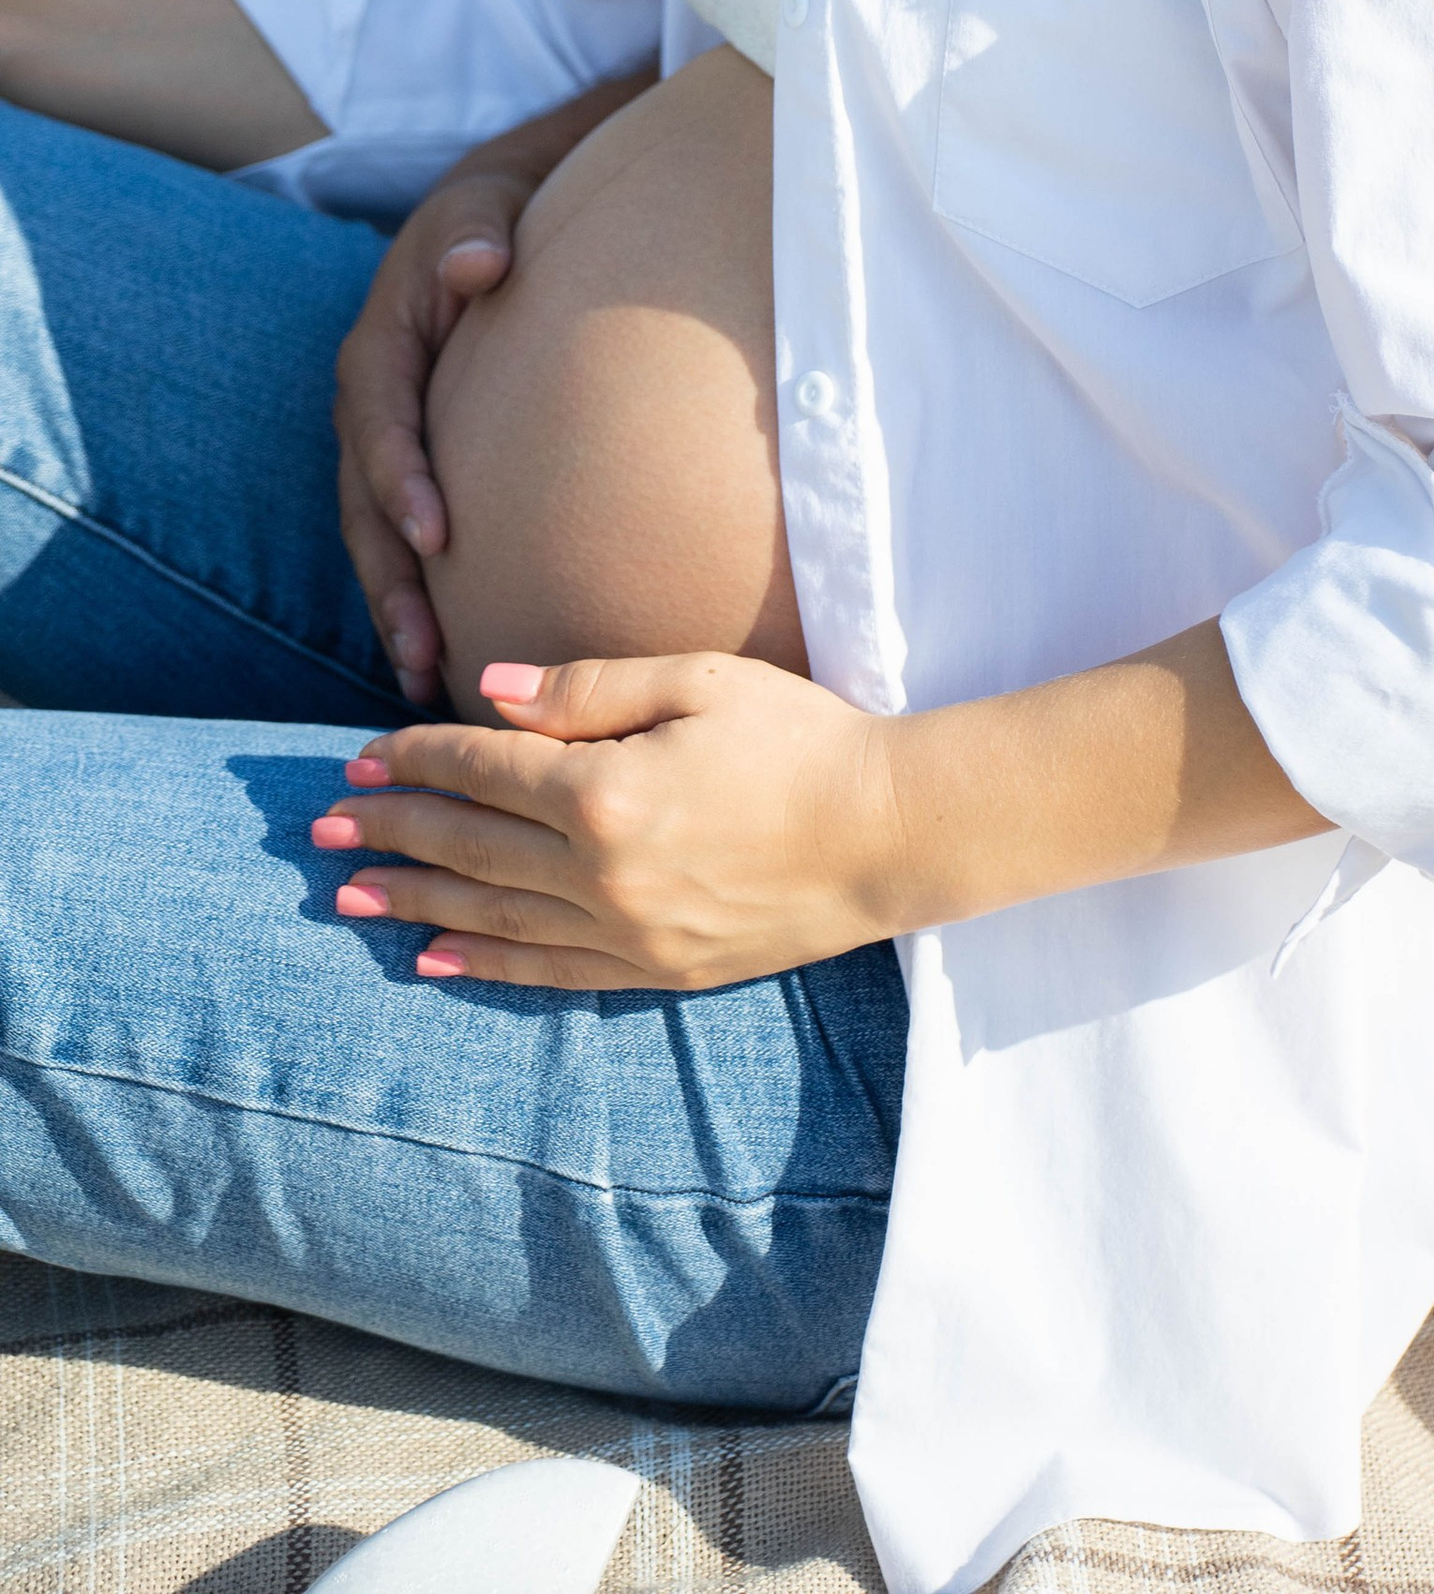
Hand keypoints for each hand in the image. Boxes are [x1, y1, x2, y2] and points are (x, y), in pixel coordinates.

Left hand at [311, 621, 1327, 989]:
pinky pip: (546, 973)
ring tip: (350, 898)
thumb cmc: (801, 737)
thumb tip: (490, 690)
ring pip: (492, 917)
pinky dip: (484, 967)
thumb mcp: (699, 681)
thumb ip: (588, 689)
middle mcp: (600, 873)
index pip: (484, 770)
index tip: (364, 754)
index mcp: (605, 792)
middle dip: (393, 832)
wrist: (889, 833)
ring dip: (414, 904)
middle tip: (325, 830)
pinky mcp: (654, 969)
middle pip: (470, 847)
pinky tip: (436, 961)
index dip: (420, 758)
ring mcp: (625, 931)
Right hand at [334, 165, 533, 702]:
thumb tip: (480, 262)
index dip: (401, 482)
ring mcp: (382, 446)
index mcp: (379, 353)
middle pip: (364, 506)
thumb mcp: (484, 206)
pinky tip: (443, 659)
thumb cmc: (492, 219)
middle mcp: (368, 408)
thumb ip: (477, 231)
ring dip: (395, 609)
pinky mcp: (409, 470)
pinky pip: (401, 540)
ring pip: (375, 539)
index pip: (381, 425)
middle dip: (389, 581)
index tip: (436, 537)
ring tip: (424, 679)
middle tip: (423, 649)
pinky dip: (415, 596)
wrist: (488, 225)